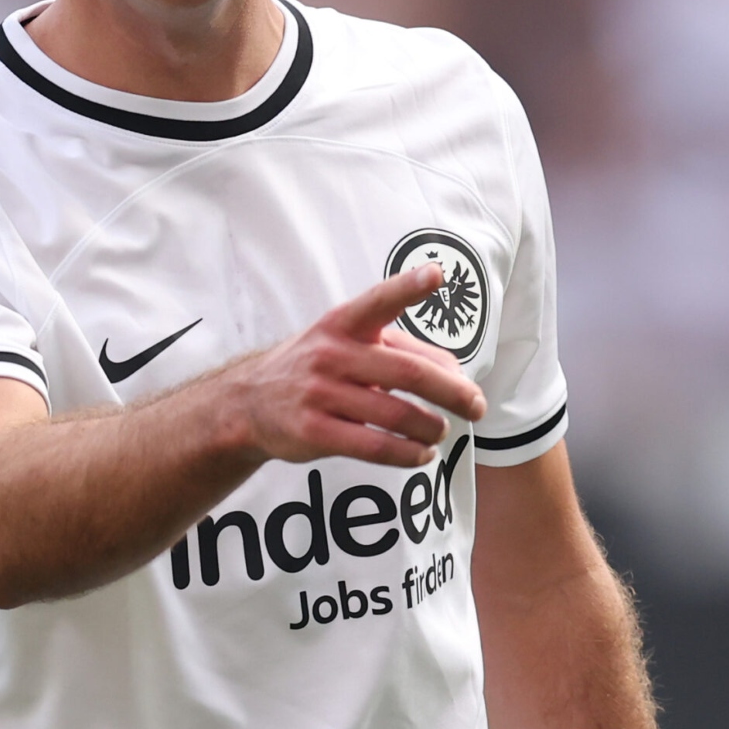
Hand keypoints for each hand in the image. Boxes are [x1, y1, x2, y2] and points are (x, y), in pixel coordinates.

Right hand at [225, 264, 487, 467]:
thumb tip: (457, 374)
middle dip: (453, 393)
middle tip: (477, 406)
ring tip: (442, 431)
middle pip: (408, 374)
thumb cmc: (319, 367)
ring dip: (431, 427)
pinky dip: (408, 454)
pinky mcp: (314, 432)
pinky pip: (375, 447)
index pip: (379, 300)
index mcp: (344, 323)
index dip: (408, 286)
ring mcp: (320, 393)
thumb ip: (401, 351)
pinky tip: (421, 454)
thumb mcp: (349, 344)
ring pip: (396, 415)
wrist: (251, 402)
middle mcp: (332, 353)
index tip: (437, 274)